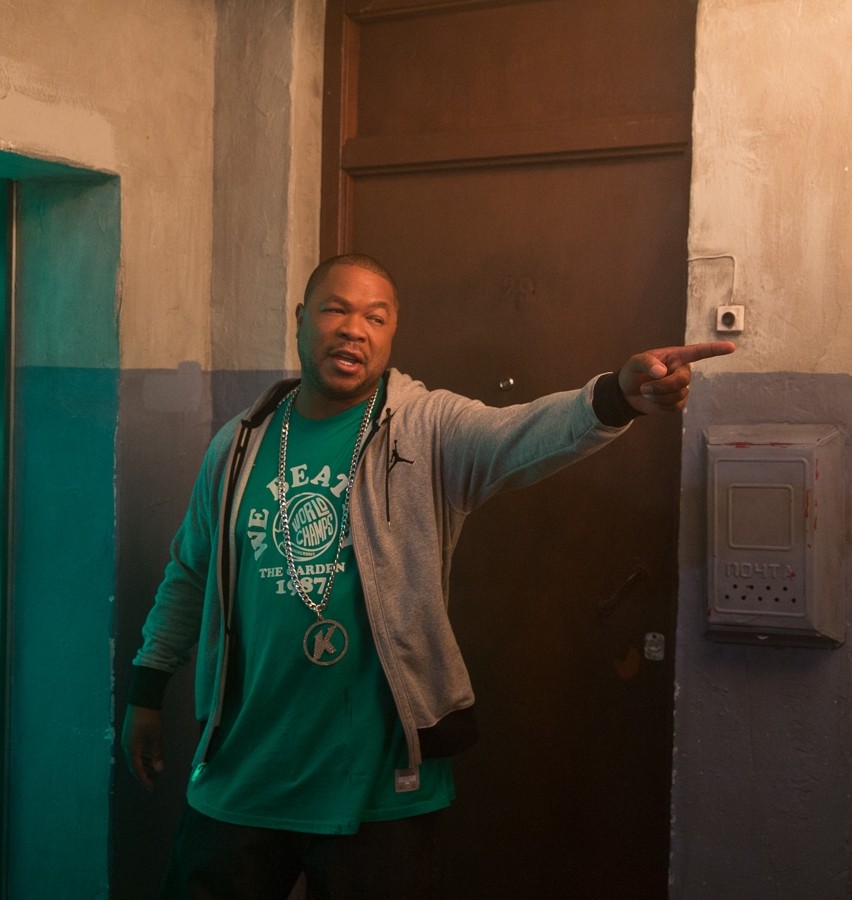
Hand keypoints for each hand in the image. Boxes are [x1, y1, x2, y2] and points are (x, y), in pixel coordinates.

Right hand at [122, 705, 164, 790]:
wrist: (142, 698)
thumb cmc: (150, 716)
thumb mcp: (156, 735)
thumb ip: (157, 753)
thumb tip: (159, 769)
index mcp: (131, 748)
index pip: (137, 769)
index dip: (144, 779)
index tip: (152, 788)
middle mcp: (126, 746)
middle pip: (134, 765)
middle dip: (144, 774)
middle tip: (154, 782)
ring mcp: (127, 739)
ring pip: (135, 757)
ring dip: (144, 765)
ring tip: (154, 771)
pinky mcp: (130, 734)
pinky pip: (136, 750)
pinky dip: (143, 756)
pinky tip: (151, 757)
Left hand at [618, 341, 734, 415]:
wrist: (628, 393)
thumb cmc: (633, 372)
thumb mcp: (635, 363)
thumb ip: (647, 363)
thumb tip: (662, 372)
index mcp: (675, 357)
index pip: (698, 352)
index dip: (714, 350)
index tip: (731, 347)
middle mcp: (682, 371)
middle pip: (683, 380)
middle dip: (663, 386)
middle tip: (645, 388)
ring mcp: (681, 388)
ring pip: (678, 395)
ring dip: (658, 396)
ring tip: (646, 391)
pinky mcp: (678, 402)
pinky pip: (674, 406)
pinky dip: (660, 405)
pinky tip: (653, 400)